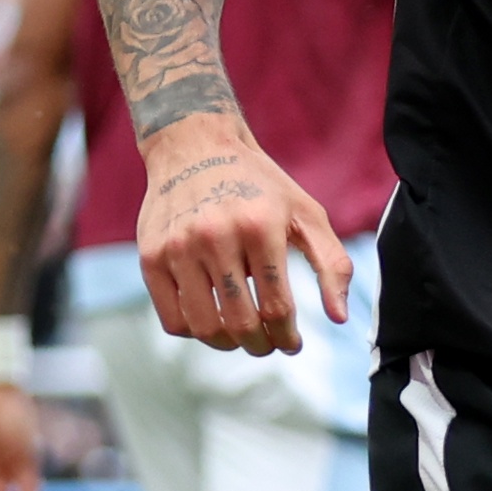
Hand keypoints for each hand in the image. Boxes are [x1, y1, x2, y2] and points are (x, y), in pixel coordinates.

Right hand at [136, 118, 348, 354]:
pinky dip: (194, 332)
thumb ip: (332, 264)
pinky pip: (172, 319)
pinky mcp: (151, 256)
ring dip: (228, 345)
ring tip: (241, 337)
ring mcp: (178, 247)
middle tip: (268, 344)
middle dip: (261, 345)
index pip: (277, 307)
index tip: (293, 343)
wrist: (195, 145)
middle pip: (241, 322)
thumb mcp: (306, 212)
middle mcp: (215, 235)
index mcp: (259, 226)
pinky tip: (211, 320)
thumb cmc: (260, 185)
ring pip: (204, 327)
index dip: (288, 337)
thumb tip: (340, 318)